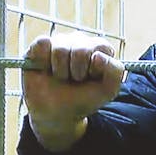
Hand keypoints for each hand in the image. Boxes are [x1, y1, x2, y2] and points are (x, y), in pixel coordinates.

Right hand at [22, 32, 124, 150]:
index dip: (95, 68)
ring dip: (60, 71)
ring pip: (60, 49)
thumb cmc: (84, 99)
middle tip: (75, 80)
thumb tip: (97, 56)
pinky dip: (43, 62)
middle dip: (77, 72)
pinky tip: (47, 70)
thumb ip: (115, 72)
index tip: (91, 79)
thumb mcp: (108, 91)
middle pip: (80, 49)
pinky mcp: (40, 45)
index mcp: (99, 49)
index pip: (101, 47)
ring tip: (61, 77)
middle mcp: (80, 41)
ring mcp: (60, 42)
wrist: (57, 113)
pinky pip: (43, 44)